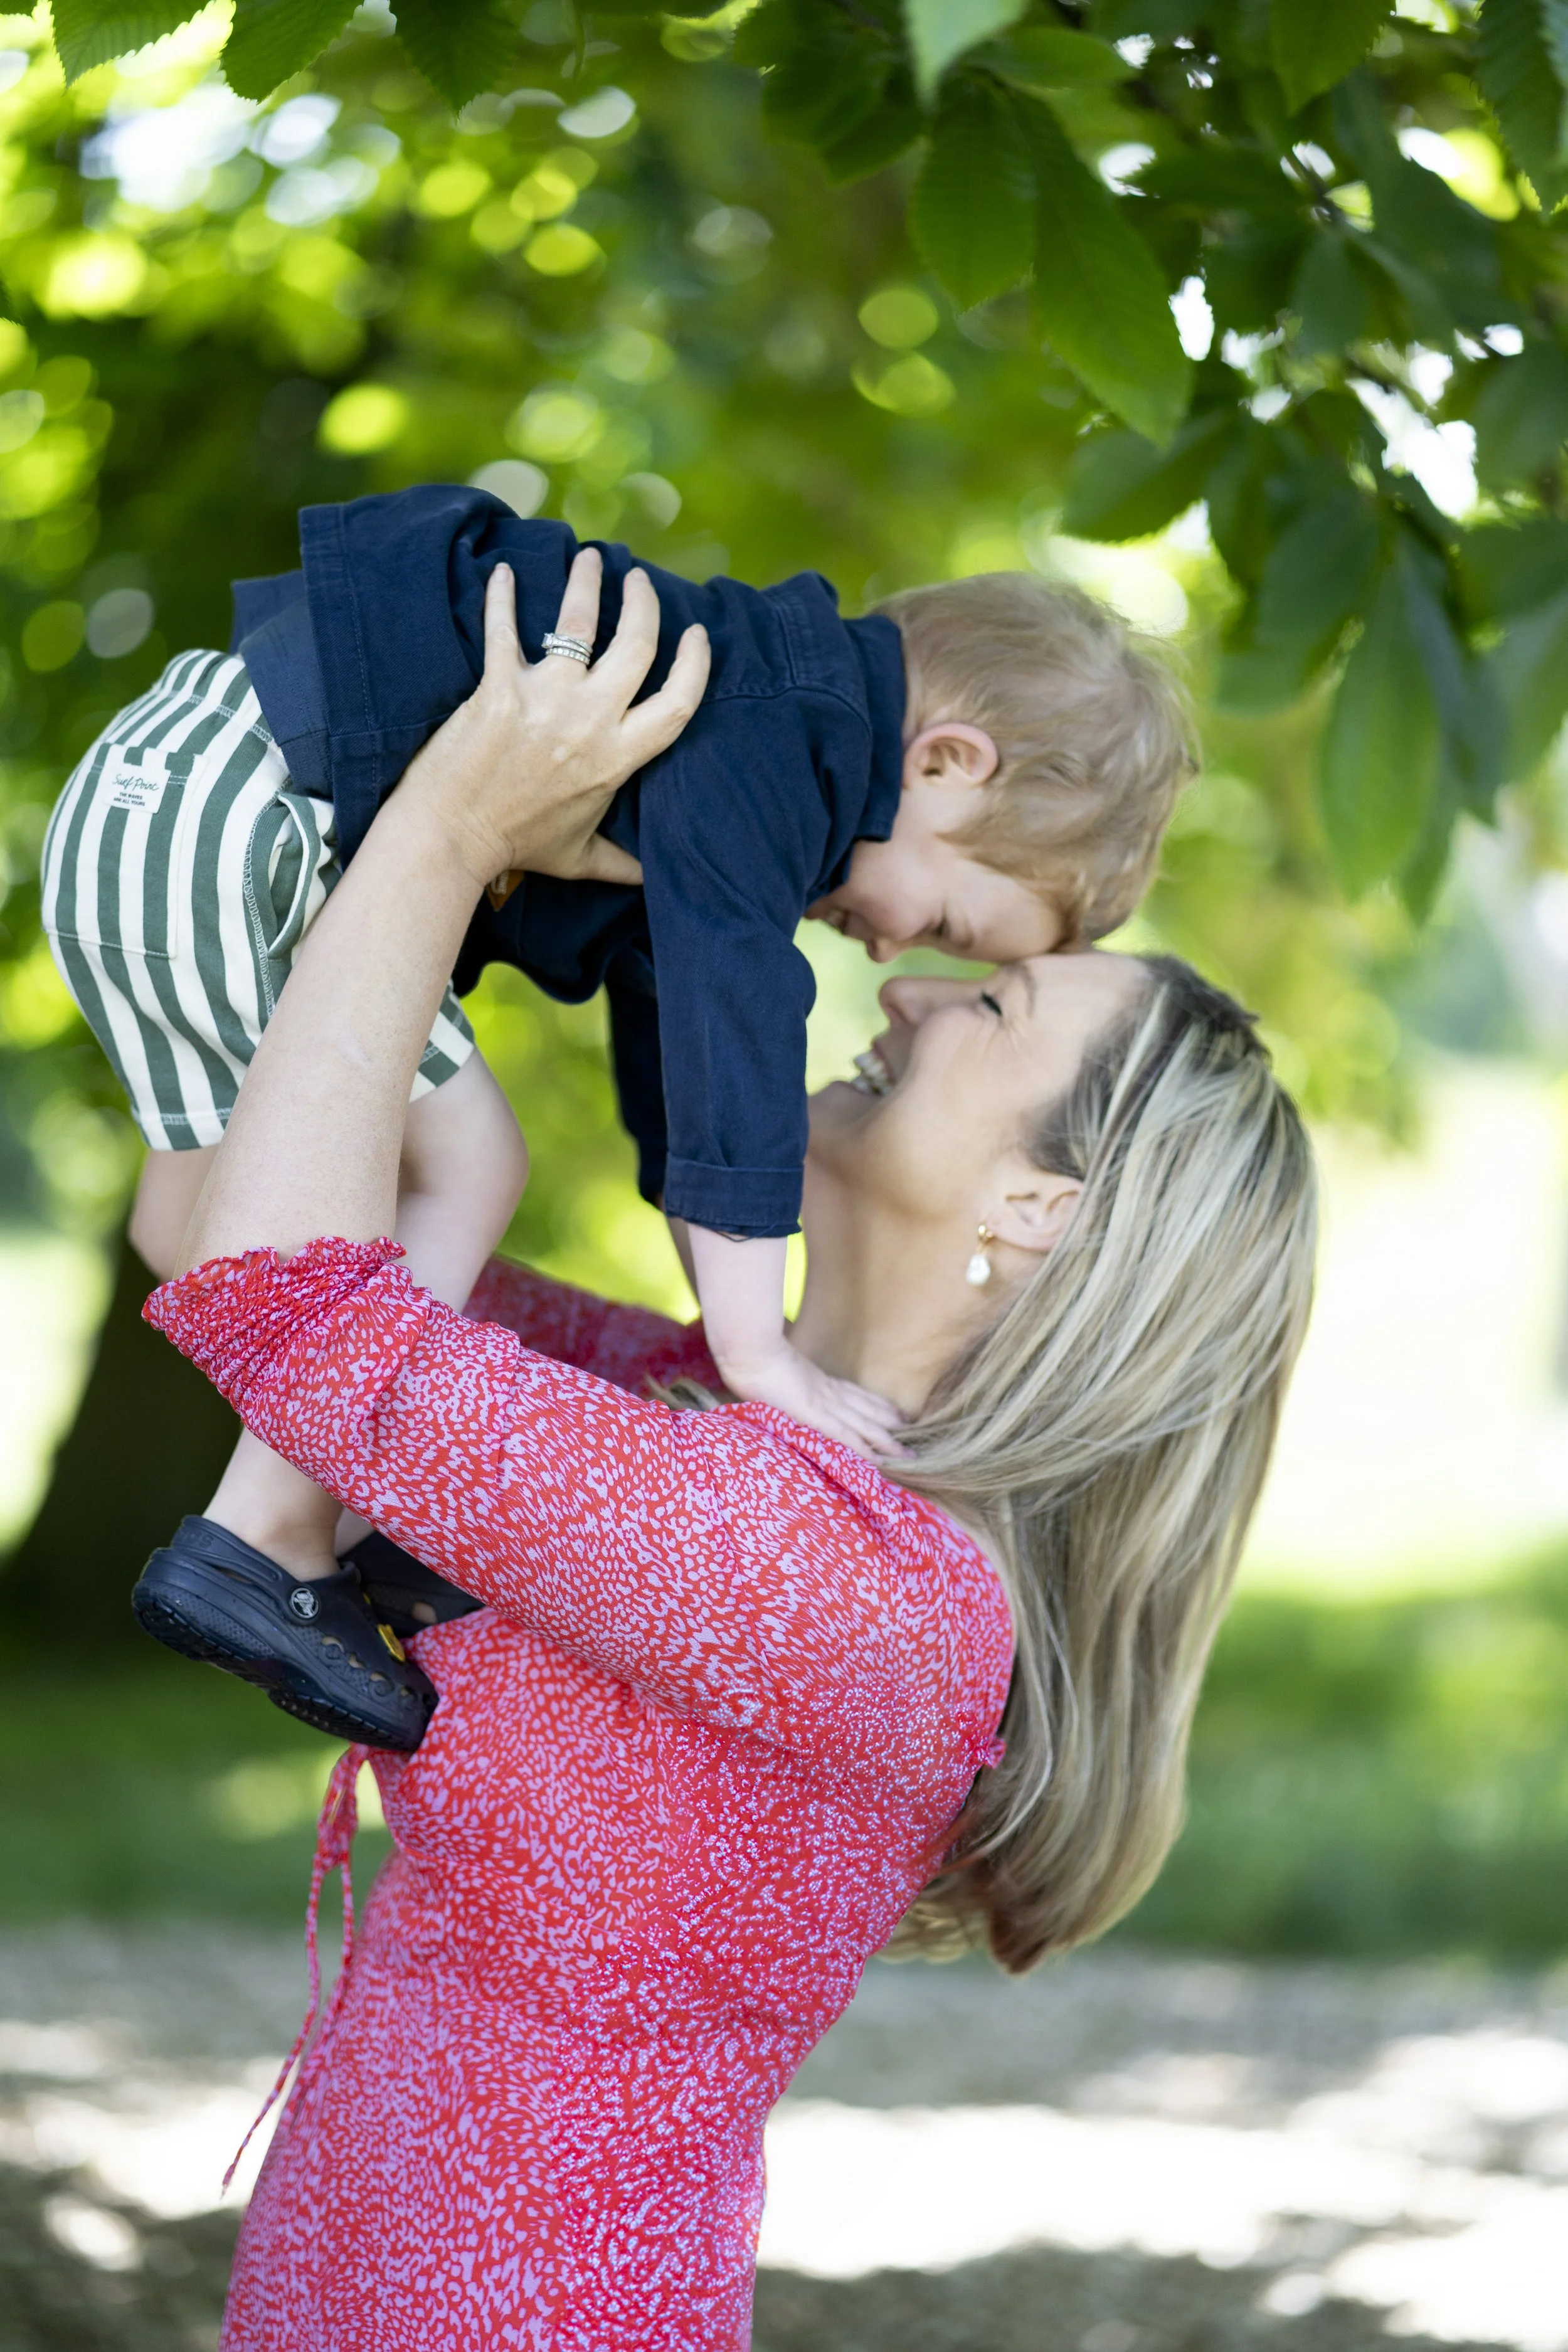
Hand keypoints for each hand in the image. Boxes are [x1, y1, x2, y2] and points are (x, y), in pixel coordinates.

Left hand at [397, 549, 709, 892]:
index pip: (677, 702)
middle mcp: (588, 722)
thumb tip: (651, 879)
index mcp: (616, 758)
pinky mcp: (497, 687)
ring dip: (586, 583)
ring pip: (577, 621)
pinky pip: (502, 627)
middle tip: (639, 579)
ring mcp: (543, 699)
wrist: (450, 838)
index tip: (697, 634)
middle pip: (636, 644)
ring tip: (589, 558)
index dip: (694, 663)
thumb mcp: (579, 858)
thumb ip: (621, 863)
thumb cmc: (515, 847)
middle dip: (644, 602)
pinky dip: (501, 594)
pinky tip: (503, 570)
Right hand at [719, 1334, 907, 1460]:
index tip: (895, 1412)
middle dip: (889, 1423)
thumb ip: (784, 1377)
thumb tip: (786, 1382)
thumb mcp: (773, 1368)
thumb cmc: (752, 1359)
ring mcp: (822, 1403)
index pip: (854, 1394)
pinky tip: (880, 1459)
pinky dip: (864, 1448)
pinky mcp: (815, 1414)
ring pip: (863, 1424)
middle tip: (912, 1433)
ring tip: (906, 1452)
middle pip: (866, 1409)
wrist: (749, 1352)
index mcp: (817, 1381)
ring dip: (885, 1440)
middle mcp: (827, 1392)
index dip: (876, 1404)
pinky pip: (846, 1435)